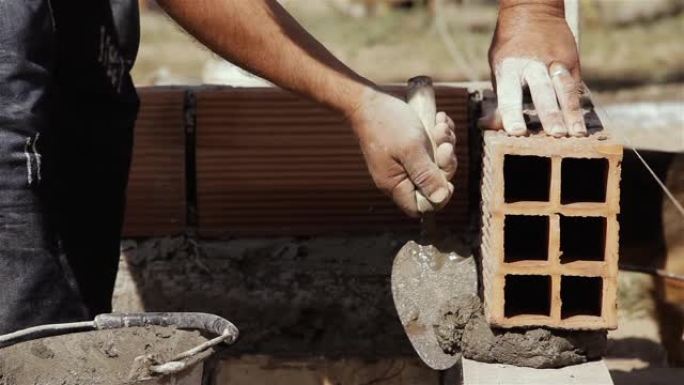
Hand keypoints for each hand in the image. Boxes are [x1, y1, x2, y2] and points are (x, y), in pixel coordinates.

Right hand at [349, 89, 456, 216]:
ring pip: (436, 162)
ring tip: (440, 124)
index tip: (445, 176)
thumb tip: (440, 199)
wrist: (368, 99)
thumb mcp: (410, 149)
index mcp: (395, 184)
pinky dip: (439, 134)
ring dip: (445, 143)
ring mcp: (404, 161)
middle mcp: (400, 176)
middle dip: (445, 162)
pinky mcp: (409, 147)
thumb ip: (426, 175)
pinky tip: (439, 119)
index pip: (420, 207)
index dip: (438, 196)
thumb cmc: (387, 123)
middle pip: (433, 183)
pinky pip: (432, 147)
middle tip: (444, 143)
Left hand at [486, 1, 585, 136]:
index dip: (512, 113)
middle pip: (542, 91)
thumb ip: (498, 98)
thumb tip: (486, 126)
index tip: (516, 132)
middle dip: (549, 113)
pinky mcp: (572, 60)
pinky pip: (575, 85)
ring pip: (564, 88)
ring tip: (576, 134)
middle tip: (555, 134)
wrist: (533, 10)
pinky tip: (581, 124)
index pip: (509, 93)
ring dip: (570, 112)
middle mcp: (532, 64)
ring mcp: (555, 60)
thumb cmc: (509, 49)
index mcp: (509, 66)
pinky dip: (577, 105)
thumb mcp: (498, 68)